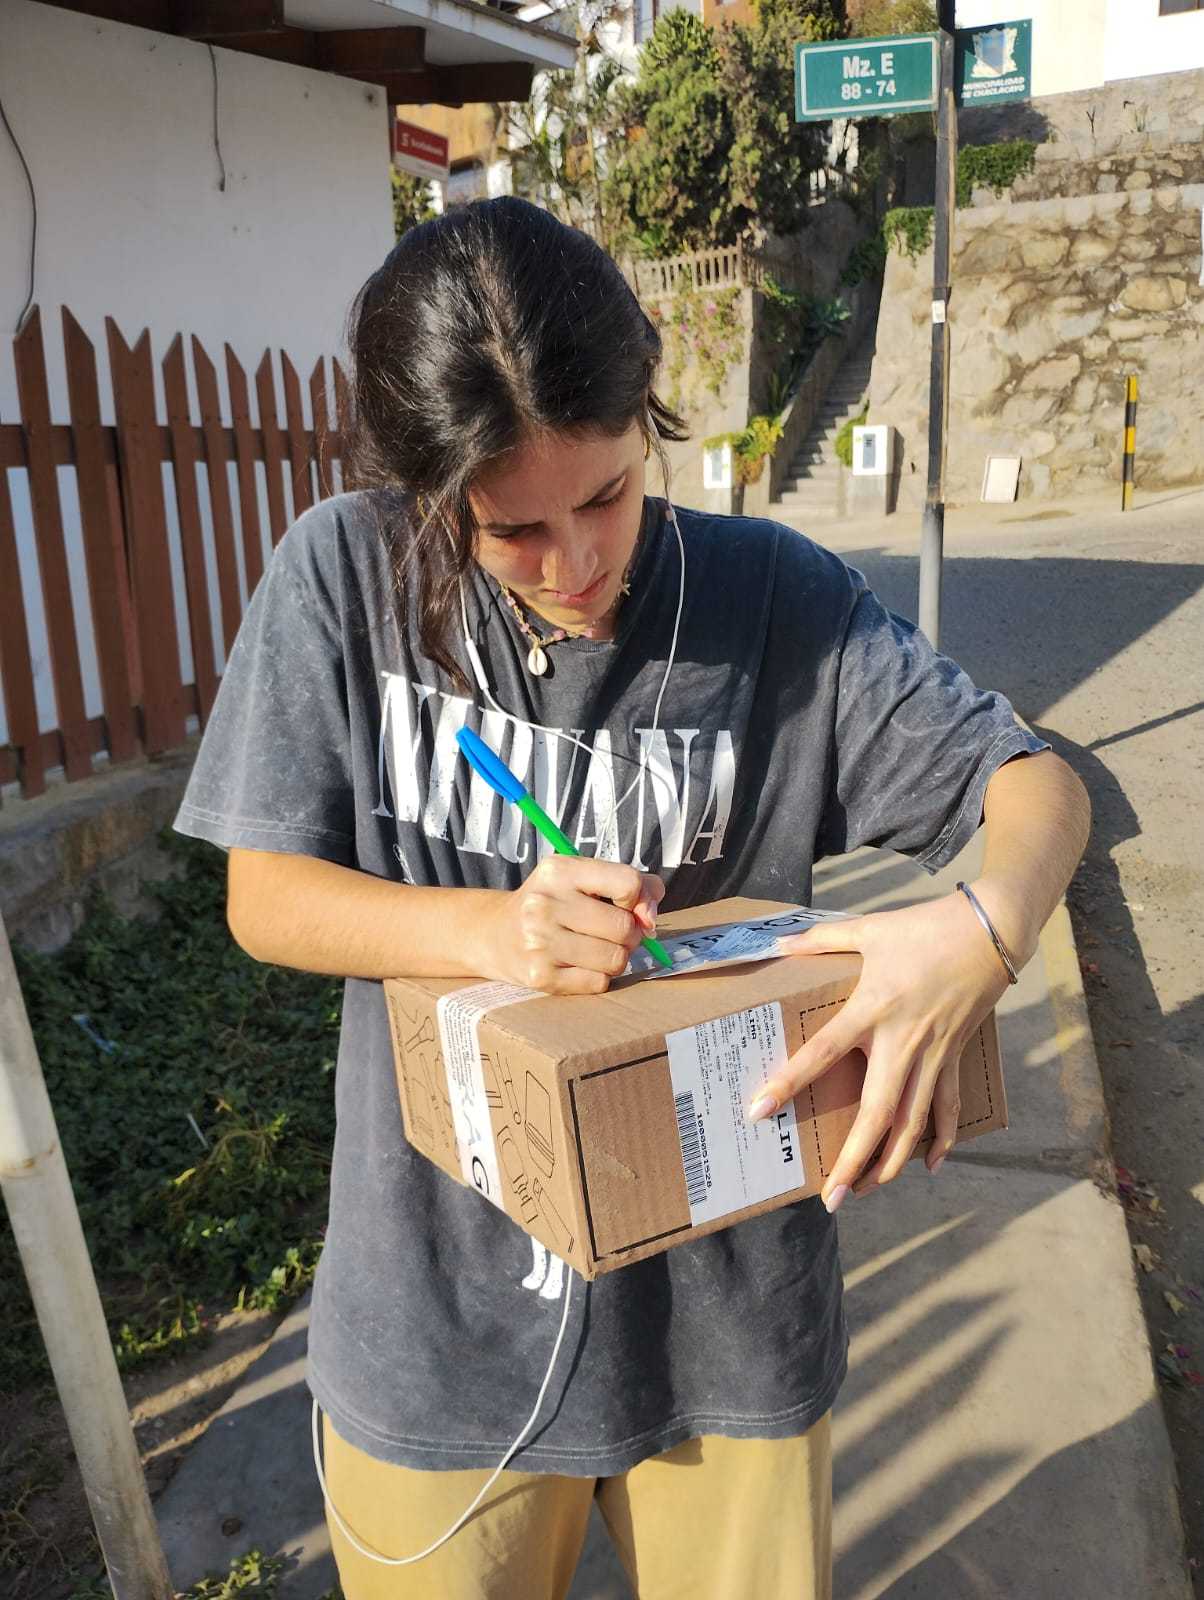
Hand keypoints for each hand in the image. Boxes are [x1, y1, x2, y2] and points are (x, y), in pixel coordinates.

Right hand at [477, 857, 665, 994]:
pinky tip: (577, 965)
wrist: (494, 933)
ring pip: (615, 959)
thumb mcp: (583, 878)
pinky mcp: (540, 976)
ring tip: (593, 948)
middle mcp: (545, 904)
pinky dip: (597, 977)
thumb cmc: (553, 903)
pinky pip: (599, 983)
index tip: (624, 905)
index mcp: (560, 871)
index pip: (627, 883)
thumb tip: (651, 919)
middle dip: (628, 934)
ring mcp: (539, 942)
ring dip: (614, 958)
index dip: (638, 899)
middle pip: (624, 927)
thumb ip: (633, 885)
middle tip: (609, 932)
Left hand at [748, 891, 1011, 1209]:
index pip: (822, 1053)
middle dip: (854, 1160)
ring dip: (892, 1161)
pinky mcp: (955, 1056)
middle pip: (876, 1113)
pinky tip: (932, 1165)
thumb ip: (820, 939)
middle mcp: (902, 1041)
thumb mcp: (868, 928)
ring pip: (913, 1122)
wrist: (990, 931)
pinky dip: (943, 1138)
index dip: (790, 1082)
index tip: (759, 1110)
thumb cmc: (925, 928)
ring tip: (868, 1191)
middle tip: (831, 1198)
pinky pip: (949, 1106)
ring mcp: (933, 1054)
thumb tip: (778, 944)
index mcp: (872, 1008)